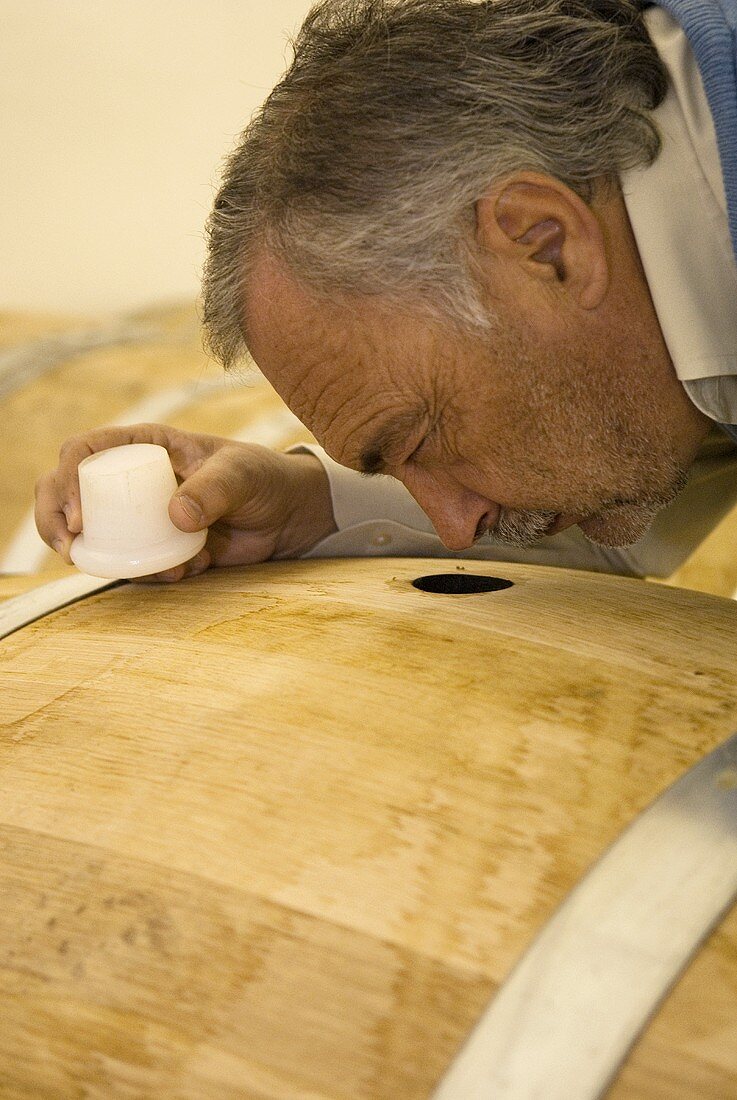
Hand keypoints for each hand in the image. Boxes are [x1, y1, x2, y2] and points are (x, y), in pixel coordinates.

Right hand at [35, 423, 336, 580]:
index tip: (78, 516)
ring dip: (107, 558)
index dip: (68, 479)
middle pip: (68, 491)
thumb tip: (176, 515)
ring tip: (163, 569)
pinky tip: (187, 570)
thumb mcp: (242, 474)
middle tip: (72, 550)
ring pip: (93, 534)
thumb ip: (214, 489)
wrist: (289, 515)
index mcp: (144, 444)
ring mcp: (141, 515)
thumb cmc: (264, 478)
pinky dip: (149, 573)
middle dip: (56, 521)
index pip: (84, 451)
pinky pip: (132, 562)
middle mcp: (133, 478)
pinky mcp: (157, 545)